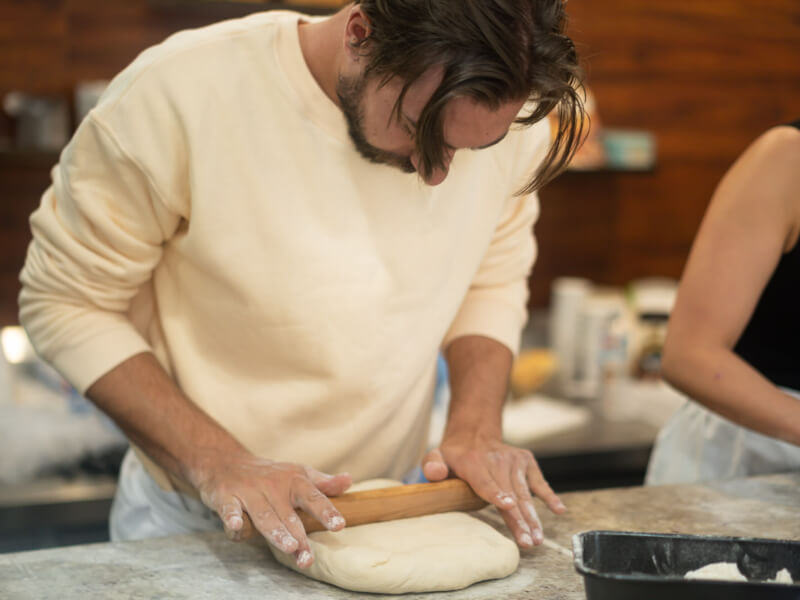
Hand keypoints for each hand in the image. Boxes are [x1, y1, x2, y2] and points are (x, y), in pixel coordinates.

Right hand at [193, 449, 351, 567]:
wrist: (227, 462)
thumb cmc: (270, 475)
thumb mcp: (299, 474)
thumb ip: (323, 483)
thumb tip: (349, 481)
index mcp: (294, 481)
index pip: (313, 498)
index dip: (326, 511)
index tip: (339, 525)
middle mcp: (274, 487)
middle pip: (288, 515)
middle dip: (298, 536)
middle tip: (308, 556)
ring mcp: (250, 492)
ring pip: (264, 516)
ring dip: (276, 532)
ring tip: (289, 547)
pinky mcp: (227, 497)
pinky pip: (230, 509)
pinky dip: (232, 518)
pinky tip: (238, 527)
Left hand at [422, 433, 564, 548]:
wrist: (474, 433)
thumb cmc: (454, 455)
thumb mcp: (436, 456)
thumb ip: (432, 465)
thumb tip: (434, 474)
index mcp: (473, 462)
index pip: (485, 481)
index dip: (496, 494)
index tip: (507, 506)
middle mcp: (496, 460)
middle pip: (510, 494)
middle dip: (519, 519)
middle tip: (527, 541)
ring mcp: (514, 460)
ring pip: (525, 494)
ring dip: (533, 517)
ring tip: (537, 538)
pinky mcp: (526, 461)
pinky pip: (539, 482)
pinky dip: (549, 496)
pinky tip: (559, 510)